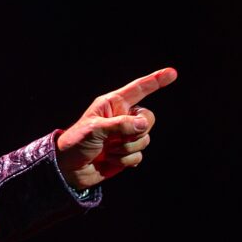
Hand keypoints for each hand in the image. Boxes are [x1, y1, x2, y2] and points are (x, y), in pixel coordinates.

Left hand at [56, 67, 177, 190]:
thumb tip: (144, 124)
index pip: (138, 89)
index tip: (173, 72)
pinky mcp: (127, 152)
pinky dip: (125, 160)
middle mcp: (122, 117)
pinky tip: (110, 160)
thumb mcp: (94, 129)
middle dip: (135, 131)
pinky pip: (139, 155)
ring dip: (125, 148)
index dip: (156, 80)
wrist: (69, 169)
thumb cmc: (76, 143)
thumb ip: (120, 125)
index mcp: (112, 104)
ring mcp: (125, 135)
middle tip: (113, 139)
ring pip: (145, 139)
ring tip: (106, 150)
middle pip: (148, 118)